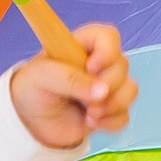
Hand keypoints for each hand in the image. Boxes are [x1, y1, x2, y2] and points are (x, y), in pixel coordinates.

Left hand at [10, 23, 134, 147]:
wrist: (30, 122)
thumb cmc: (33, 88)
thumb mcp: (42, 77)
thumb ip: (70, 80)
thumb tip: (103, 91)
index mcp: (82, 46)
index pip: (108, 37)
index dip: (107, 51)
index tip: (91, 68)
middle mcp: (99, 63)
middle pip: (122, 66)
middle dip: (108, 87)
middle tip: (86, 102)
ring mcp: (107, 87)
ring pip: (130, 90)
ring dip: (112, 106)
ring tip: (88, 116)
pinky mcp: (110, 110)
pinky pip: (125, 115)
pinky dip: (111, 123)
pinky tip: (91, 124)